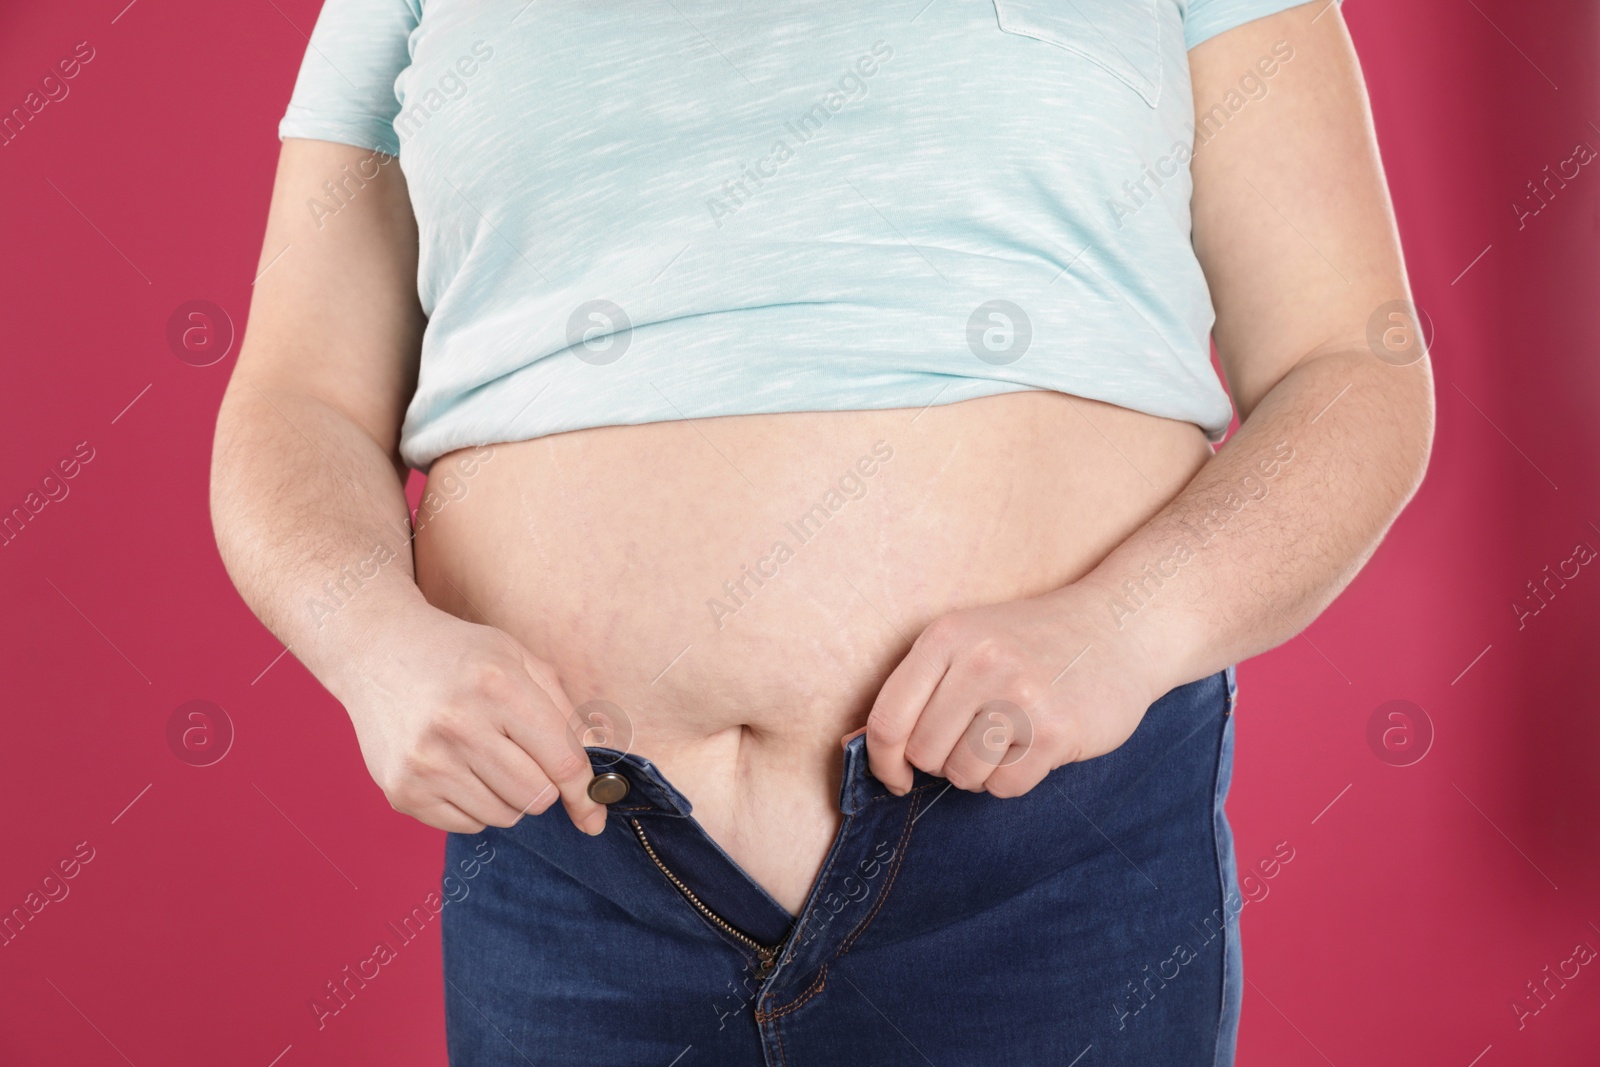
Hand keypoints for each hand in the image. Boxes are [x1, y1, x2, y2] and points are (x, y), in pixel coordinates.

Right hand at [331, 606, 605, 835]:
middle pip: (536, 796)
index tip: (594, 816)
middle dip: (542, 783)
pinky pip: (468, 825)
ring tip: (482, 755)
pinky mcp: (402, 792)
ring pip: (505, 816)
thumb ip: (565, 713)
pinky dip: (474, 805)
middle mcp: (458, 725)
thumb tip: (596, 784)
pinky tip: (455, 767)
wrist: (376, 650)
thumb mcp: (519, 659)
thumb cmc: (459, 655)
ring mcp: (425, 763)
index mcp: (497, 686)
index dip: (586, 793)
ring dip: (507, 795)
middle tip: (519, 754)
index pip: (562, 762)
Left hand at [861, 585, 1165, 797]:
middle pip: (924, 754)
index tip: (896, 777)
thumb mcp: (968, 642)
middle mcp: (980, 661)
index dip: (883, 762)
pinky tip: (1033, 746)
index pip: (887, 720)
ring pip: (963, 774)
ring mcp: (1020, 694)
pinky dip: (1013, 779)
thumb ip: (919, 688)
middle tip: (975, 739)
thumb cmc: (1032, 642)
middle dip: (942, 761)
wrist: (1120, 625)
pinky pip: (1005, 786)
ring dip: (979, 771)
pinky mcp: (1056, 730)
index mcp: (946, 636)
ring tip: (1006, 739)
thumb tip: (859, 747)